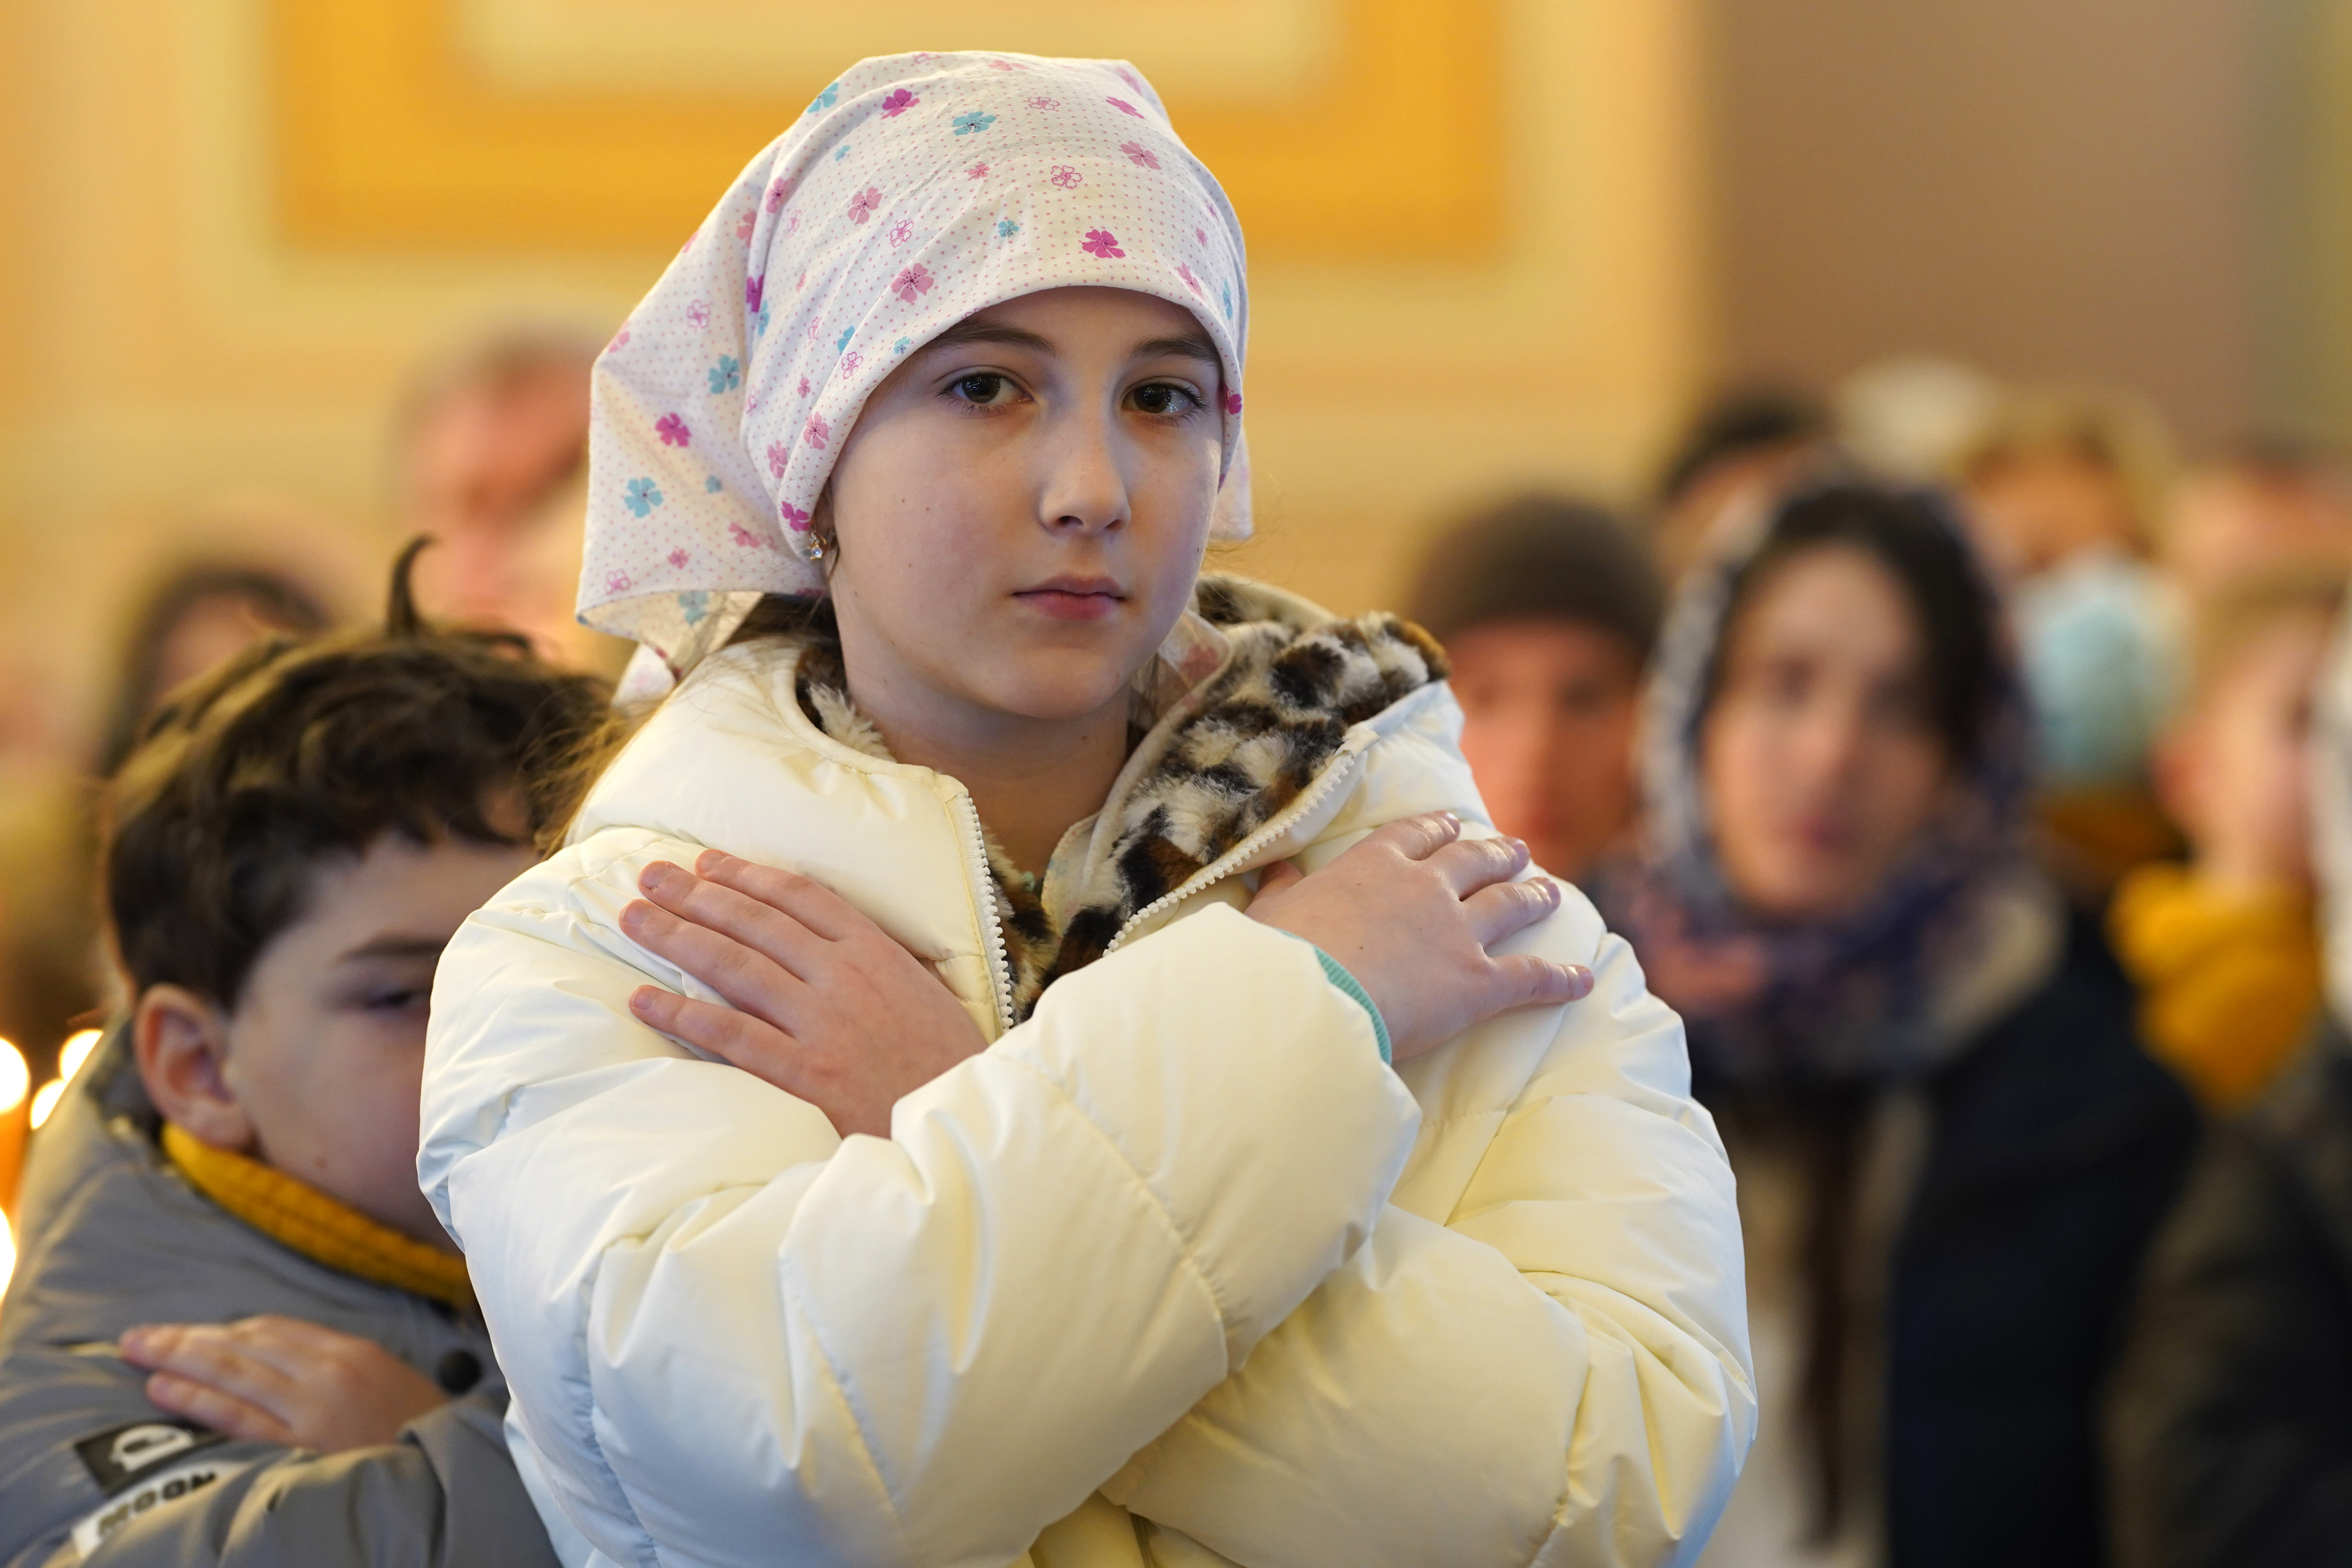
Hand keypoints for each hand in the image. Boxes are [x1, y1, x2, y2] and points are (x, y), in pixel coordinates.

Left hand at [118, 1316, 444, 1452]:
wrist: (450, 1470)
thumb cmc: (418, 1430)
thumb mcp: (388, 1382)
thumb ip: (339, 1368)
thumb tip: (285, 1362)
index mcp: (351, 1352)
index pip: (273, 1330)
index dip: (224, 1330)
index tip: (189, 1333)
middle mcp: (327, 1371)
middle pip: (243, 1345)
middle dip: (186, 1338)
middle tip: (138, 1336)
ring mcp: (312, 1408)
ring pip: (232, 1374)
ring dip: (178, 1359)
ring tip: (138, 1353)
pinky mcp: (301, 1445)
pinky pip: (239, 1417)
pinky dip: (197, 1399)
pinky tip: (164, 1389)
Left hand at [622, 850, 989, 1137]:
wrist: (966, 1125)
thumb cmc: (951, 1065)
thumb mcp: (930, 996)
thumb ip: (887, 966)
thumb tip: (851, 946)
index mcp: (876, 952)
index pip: (800, 897)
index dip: (746, 876)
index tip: (707, 862)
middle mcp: (843, 977)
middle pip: (755, 922)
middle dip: (696, 894)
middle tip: (649, 875)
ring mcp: (821, 1024)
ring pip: (734, 966)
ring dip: (677, 937)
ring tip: (634, 918)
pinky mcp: (803, 1074)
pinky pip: (730, 1035)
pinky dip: (682, 1014)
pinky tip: (643, 999)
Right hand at [1246, 811, 1593, 1060]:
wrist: (1310, 1002)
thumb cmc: (1279, 961)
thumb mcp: (1269, 916)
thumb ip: (1279, 891)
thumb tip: (1274, 869)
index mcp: (1372, 866)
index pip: (1415, 835)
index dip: (1438, 828)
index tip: (1452, 824)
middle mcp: (1424, 889)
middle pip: (1473, 860)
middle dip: (1497, 853)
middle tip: (1517, 850)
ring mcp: (1457, 933)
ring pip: (1509, 905)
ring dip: (1533, 896)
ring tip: (1549, 891)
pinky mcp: (1479, 983)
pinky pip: (1531, 977)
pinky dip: (1560, 979)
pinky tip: (1582, 980)